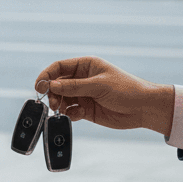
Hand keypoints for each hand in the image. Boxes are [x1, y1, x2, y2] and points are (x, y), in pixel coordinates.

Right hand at [34, 56, 174, 135]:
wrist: (144, 108)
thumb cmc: (127, 90)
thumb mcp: (99, 86)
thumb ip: (74, 86)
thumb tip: (51, 85)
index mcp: (86, 66)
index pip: (59, 67)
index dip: (47, 75)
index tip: (39, 86)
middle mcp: (82, 79)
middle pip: (57, 84)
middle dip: (52, 93)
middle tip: (53, 103)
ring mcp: (83, 94)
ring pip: (61, 99)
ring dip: (59, 105)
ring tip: (62, 111)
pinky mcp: (86, 109)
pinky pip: (70, 111)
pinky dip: (69, 114)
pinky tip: (77, 116)